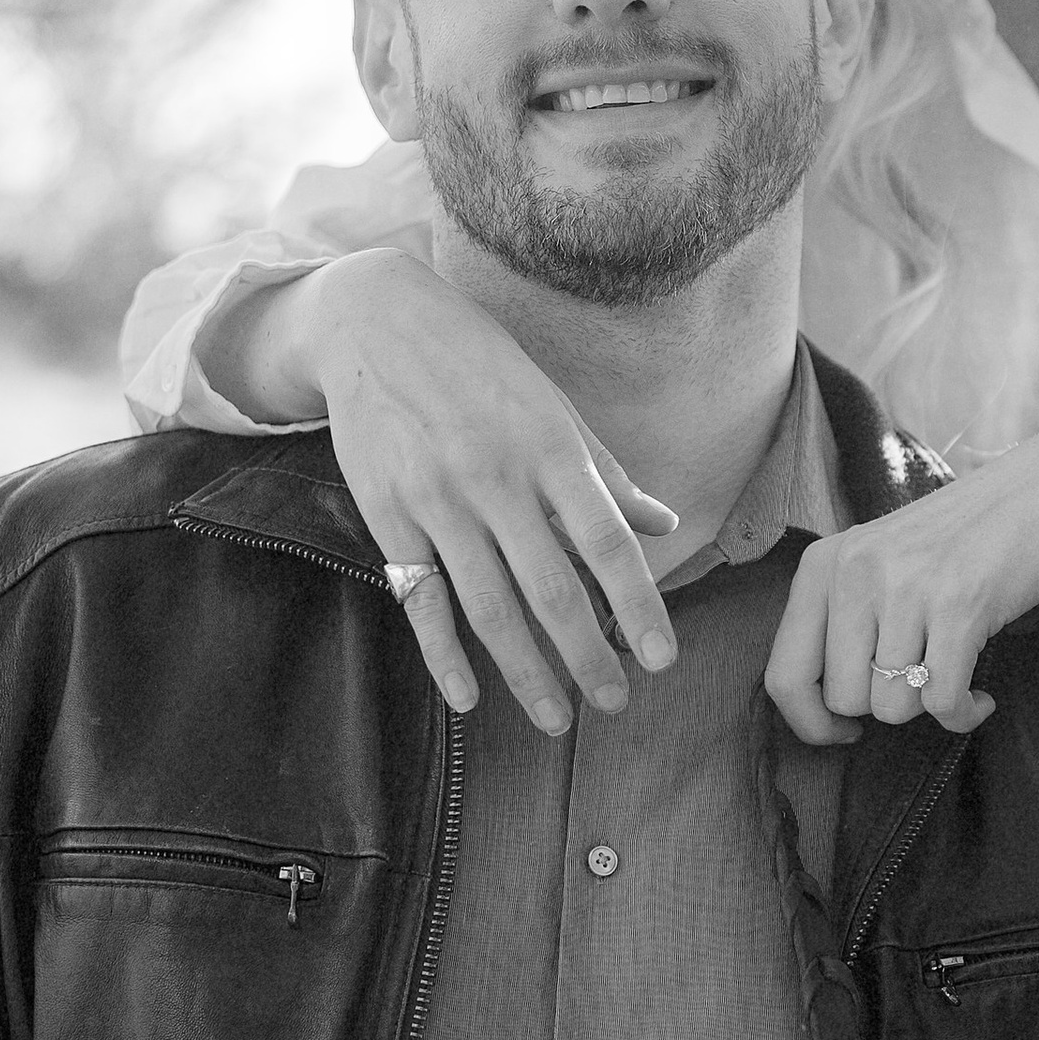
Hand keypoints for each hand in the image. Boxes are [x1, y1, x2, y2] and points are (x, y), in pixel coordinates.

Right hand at [306, 252, 679, 734]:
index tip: (662, 658)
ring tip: (557, 718)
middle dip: (587, 656)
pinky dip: (442, 654)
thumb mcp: (552, 405)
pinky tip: (468, 697)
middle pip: (551, 588)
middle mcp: (496, 477)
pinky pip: (421, 600)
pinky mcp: (388, 517)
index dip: (638, 604)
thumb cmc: (479, 365)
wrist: (374, 322)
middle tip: (615, 704)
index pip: (607, 541)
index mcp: (550, 447)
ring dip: (526, 672)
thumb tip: (664, 524)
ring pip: (488, 606)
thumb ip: (605, 474)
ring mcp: (437, 501)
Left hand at [765, 430, 1038, 744]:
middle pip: (844, 700)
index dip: (810, 723)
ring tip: (954, 677)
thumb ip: (843, 619)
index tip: (842, 732)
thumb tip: (823, 711)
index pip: (784, 676)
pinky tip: (979, 697)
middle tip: (920, 680)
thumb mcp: (880, 562)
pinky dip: (962, 713)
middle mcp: (854, 573)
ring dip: (929, 707)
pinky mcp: (959, 606)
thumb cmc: (960, 539)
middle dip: (886, 705)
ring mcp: (906, 588)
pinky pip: (942, 700)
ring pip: (893, 706)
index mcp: (822, 565)